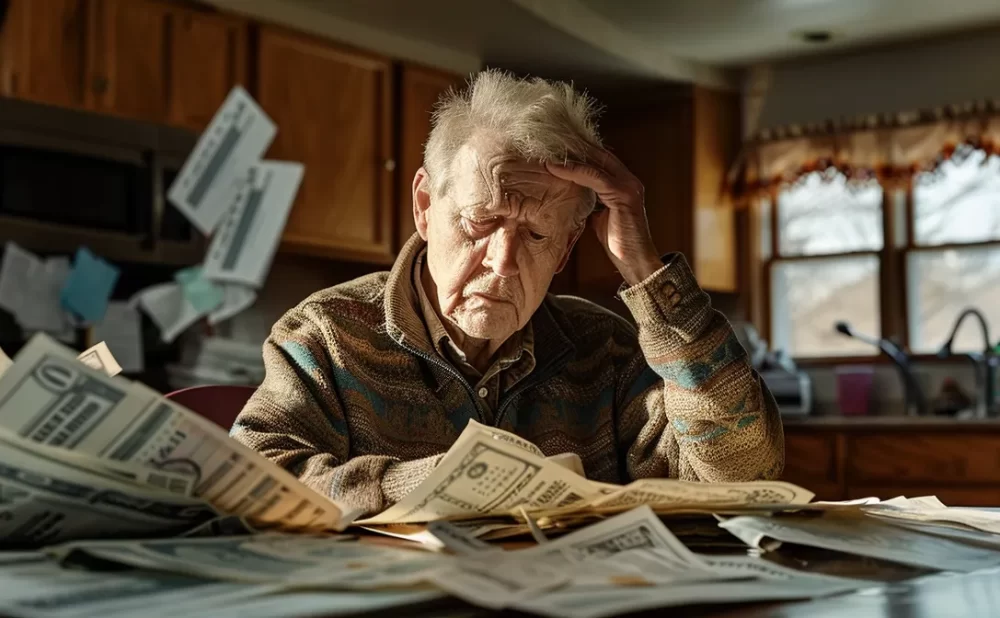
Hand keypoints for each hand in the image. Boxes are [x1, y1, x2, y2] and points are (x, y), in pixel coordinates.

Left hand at [546, 147, 661, 285]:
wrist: (635, 262)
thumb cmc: (619, 244)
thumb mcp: (600, 217)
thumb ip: (590, 203)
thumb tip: (571, 197)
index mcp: (624, 183)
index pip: (599, 158)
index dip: (577, 151)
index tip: (553, 147)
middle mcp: (629, 180)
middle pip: (598, 154)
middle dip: (572, 147)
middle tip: (547, 141)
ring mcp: (628, 186)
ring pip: (594, 163)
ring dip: (569, 157)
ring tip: (546, 153)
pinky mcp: (623, 195)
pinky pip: (594, 177)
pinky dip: (573, 171)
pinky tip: (555, 168)